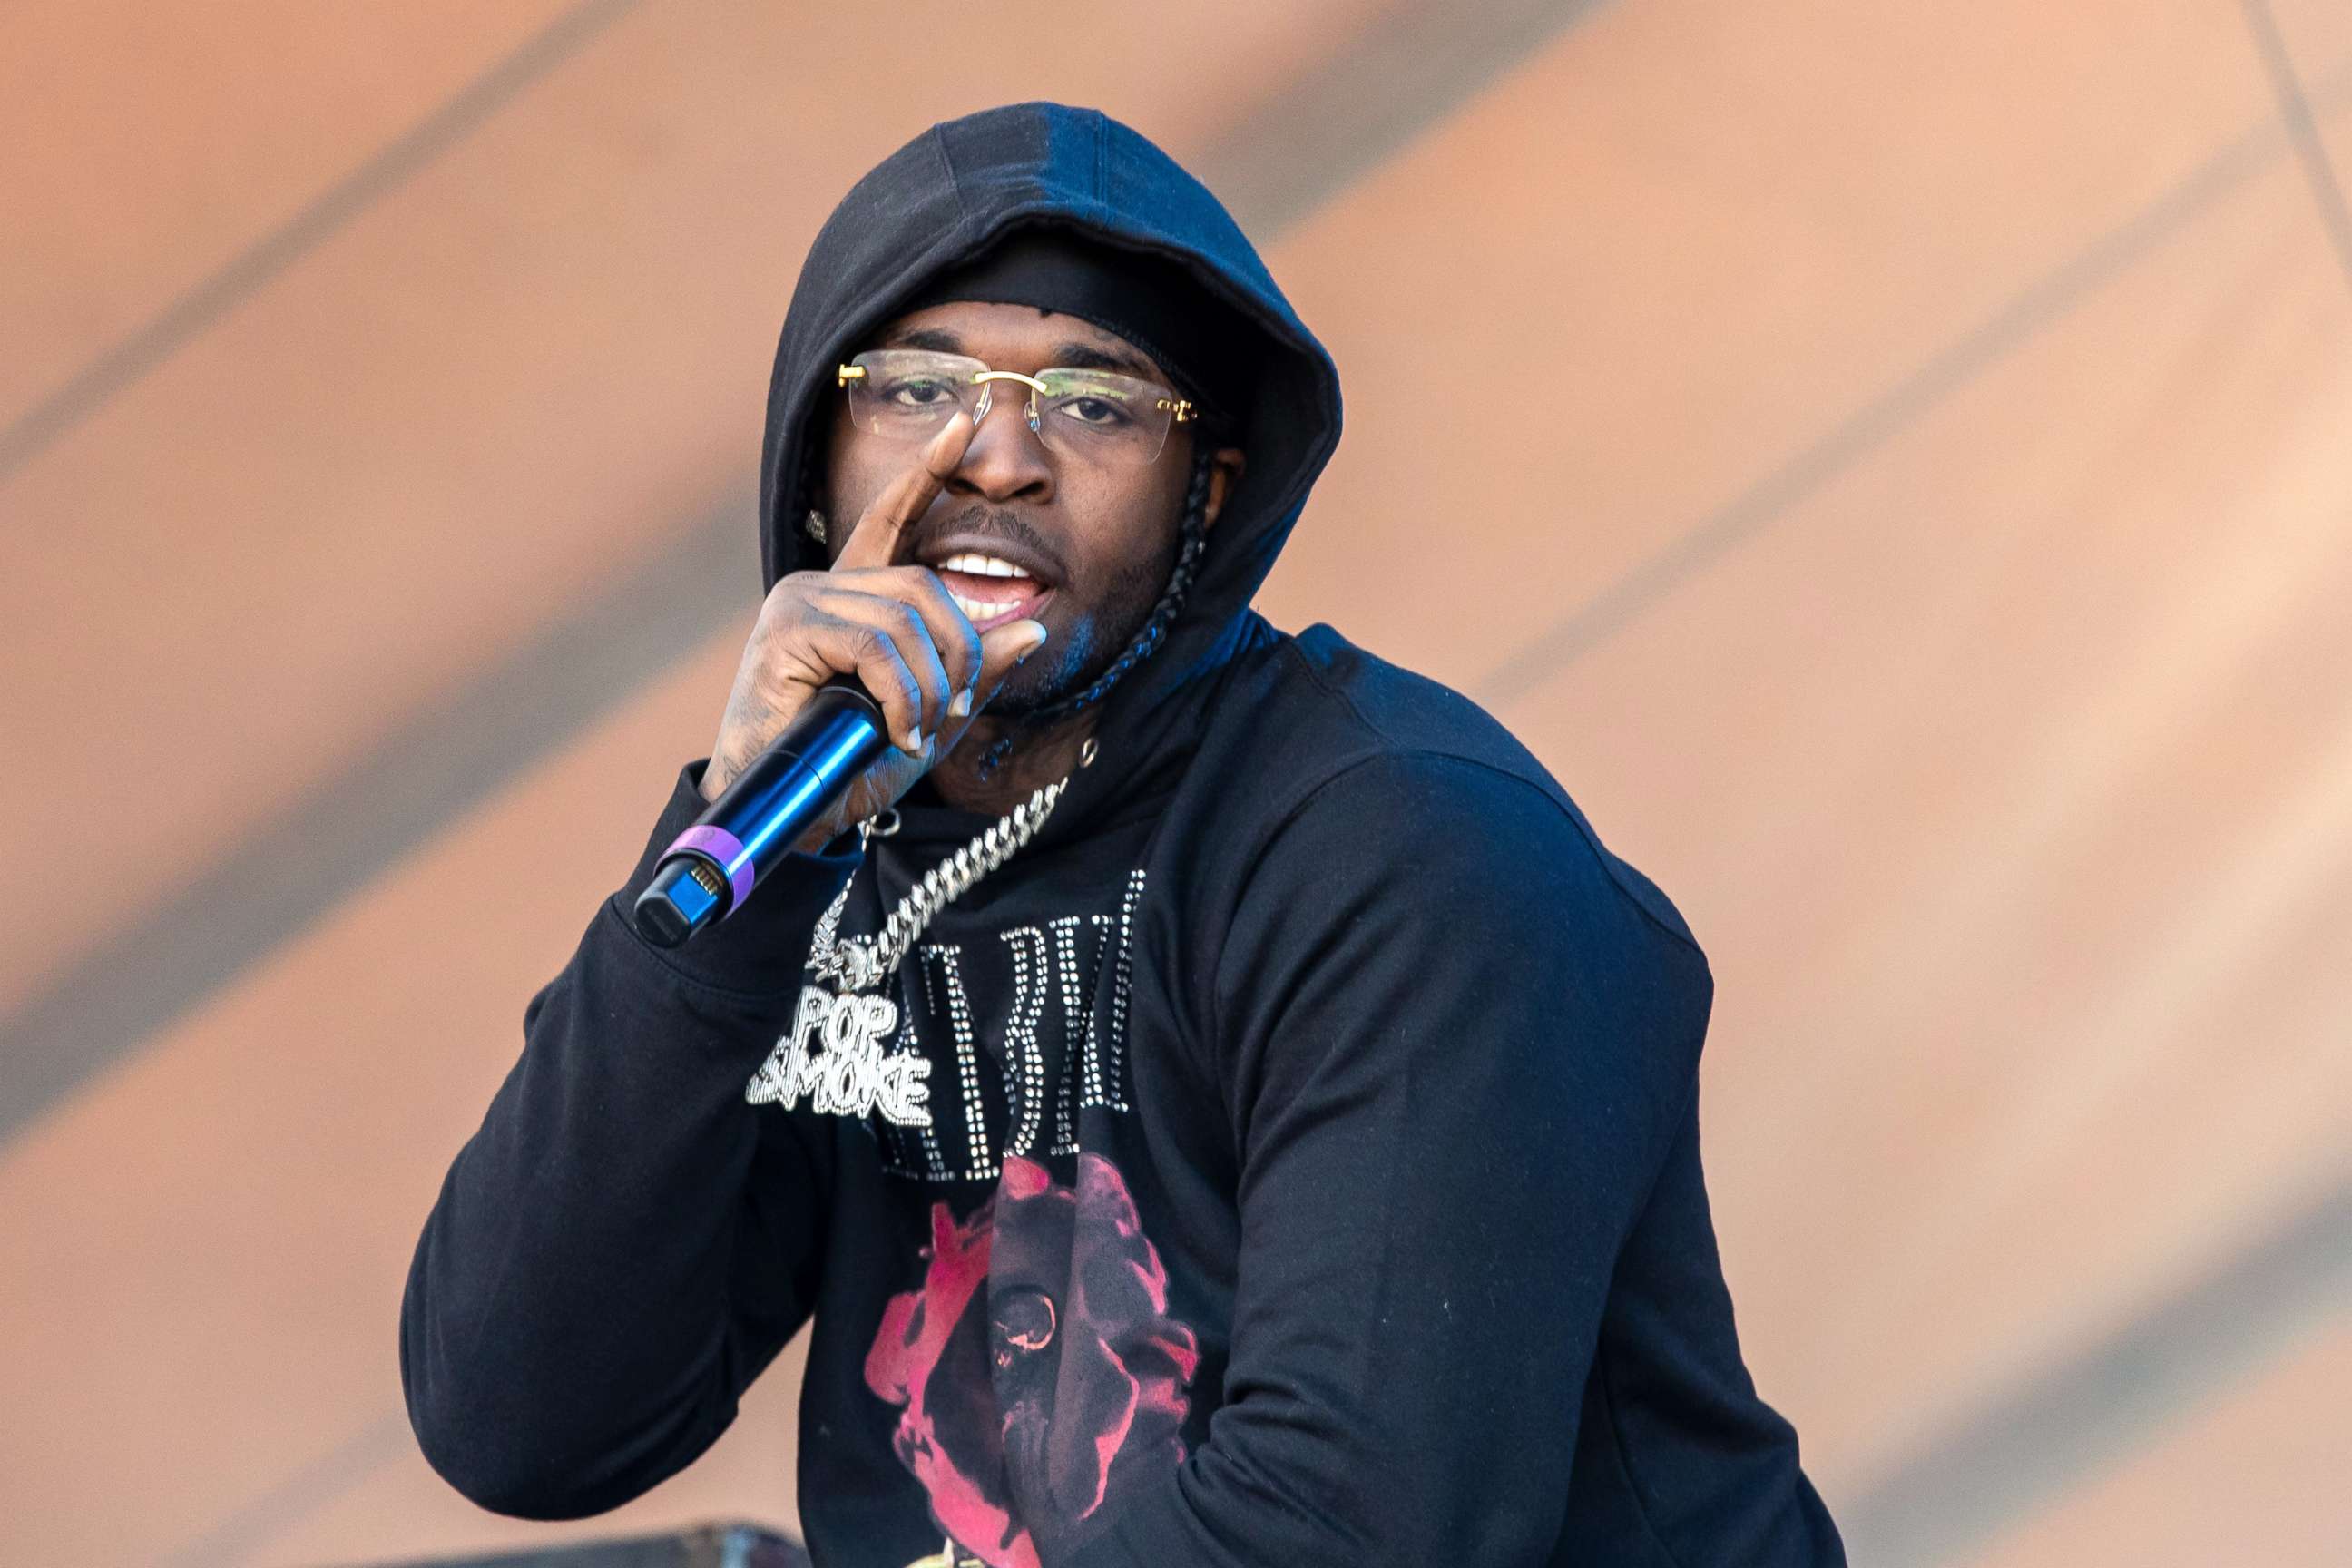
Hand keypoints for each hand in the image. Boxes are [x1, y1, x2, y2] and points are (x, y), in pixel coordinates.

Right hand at [700, 414, 1047, 849]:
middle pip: (924, 586)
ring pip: (905, 617)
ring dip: (930, 685)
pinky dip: (902, 693)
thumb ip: (975, 673)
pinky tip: (897, 730)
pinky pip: (876, 645)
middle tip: (950, 712)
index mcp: (854, 598)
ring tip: (918, 731)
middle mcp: (822, 587)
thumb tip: (1033, 625)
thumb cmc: (849, 768)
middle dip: (958, 651)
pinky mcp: (787, 630)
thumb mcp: (930, 717)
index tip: (963, 424)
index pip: (893, 519)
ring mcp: (799, 603)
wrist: (789, 816)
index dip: (928, 472)